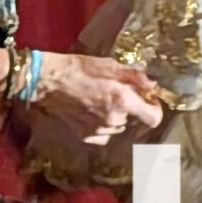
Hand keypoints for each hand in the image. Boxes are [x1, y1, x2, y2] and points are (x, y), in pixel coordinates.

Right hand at [32, 52, 164, 144]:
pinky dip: (101, 126)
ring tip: (99, 101)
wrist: (47, 82)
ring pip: (118, 126)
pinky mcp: (85, 137)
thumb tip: (153, 86)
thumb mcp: (110, 65)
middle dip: (130, 108)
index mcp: (123, 101)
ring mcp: (99, 131)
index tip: (149, 100)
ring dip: (115, 116)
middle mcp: (114, 120)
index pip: (154, 118)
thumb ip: (136, 77)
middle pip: (134, 120)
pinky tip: (90, 112)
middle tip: (116, 93)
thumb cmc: (78, 69)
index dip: (154, 109)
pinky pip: (103, 134)